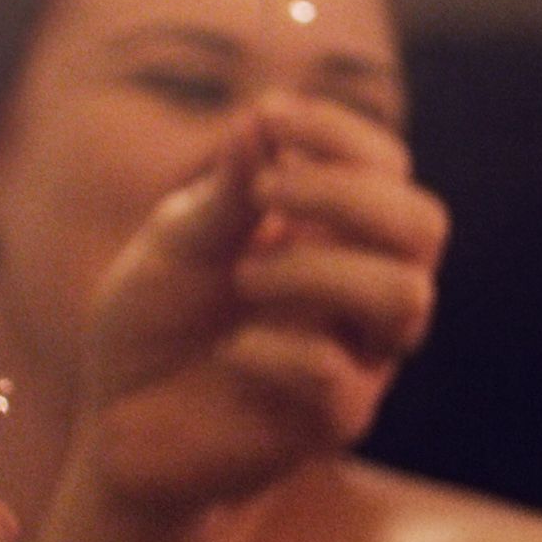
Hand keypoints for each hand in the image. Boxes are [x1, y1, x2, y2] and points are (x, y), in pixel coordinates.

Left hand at [81, 96, 445, 513]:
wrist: (117, 425)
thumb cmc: (157, 325)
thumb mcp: (177, 245)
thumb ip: (226, 195)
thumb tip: (260, 121)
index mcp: (335, 237)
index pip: (388, 169)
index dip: (343, 134)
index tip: (270, 116)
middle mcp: (361, 292)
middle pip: (424, 225)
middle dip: (349, 193)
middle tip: (268, 194)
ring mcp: (357, 358)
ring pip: (406, 297)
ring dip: (321, 268)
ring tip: (245, 277)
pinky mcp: (334, 423)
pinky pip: (340, 376)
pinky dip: (280, 350)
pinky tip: (231, 351)